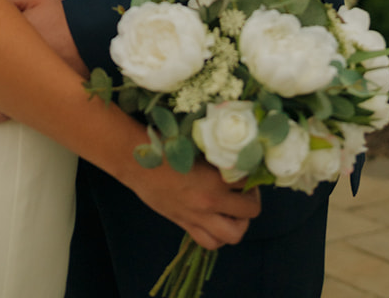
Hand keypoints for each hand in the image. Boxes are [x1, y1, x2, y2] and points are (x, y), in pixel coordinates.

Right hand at [131, 158, 259, 252]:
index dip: (251, 172)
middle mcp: (210, 202)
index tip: (247, 167)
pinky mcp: (185, 225)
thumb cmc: (163, 146)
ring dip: (240, 222)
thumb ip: (216, 156)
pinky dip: (219, 236)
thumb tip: (235, 157)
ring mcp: (198, 217)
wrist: (136, 161)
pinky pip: (211, 242)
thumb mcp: (195, 146)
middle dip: (252, 199)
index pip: (248, 180)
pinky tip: (217, 221)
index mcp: (214, 178)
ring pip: (234, 234)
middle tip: (245, 189)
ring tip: (235, 210)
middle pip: (250, 211)